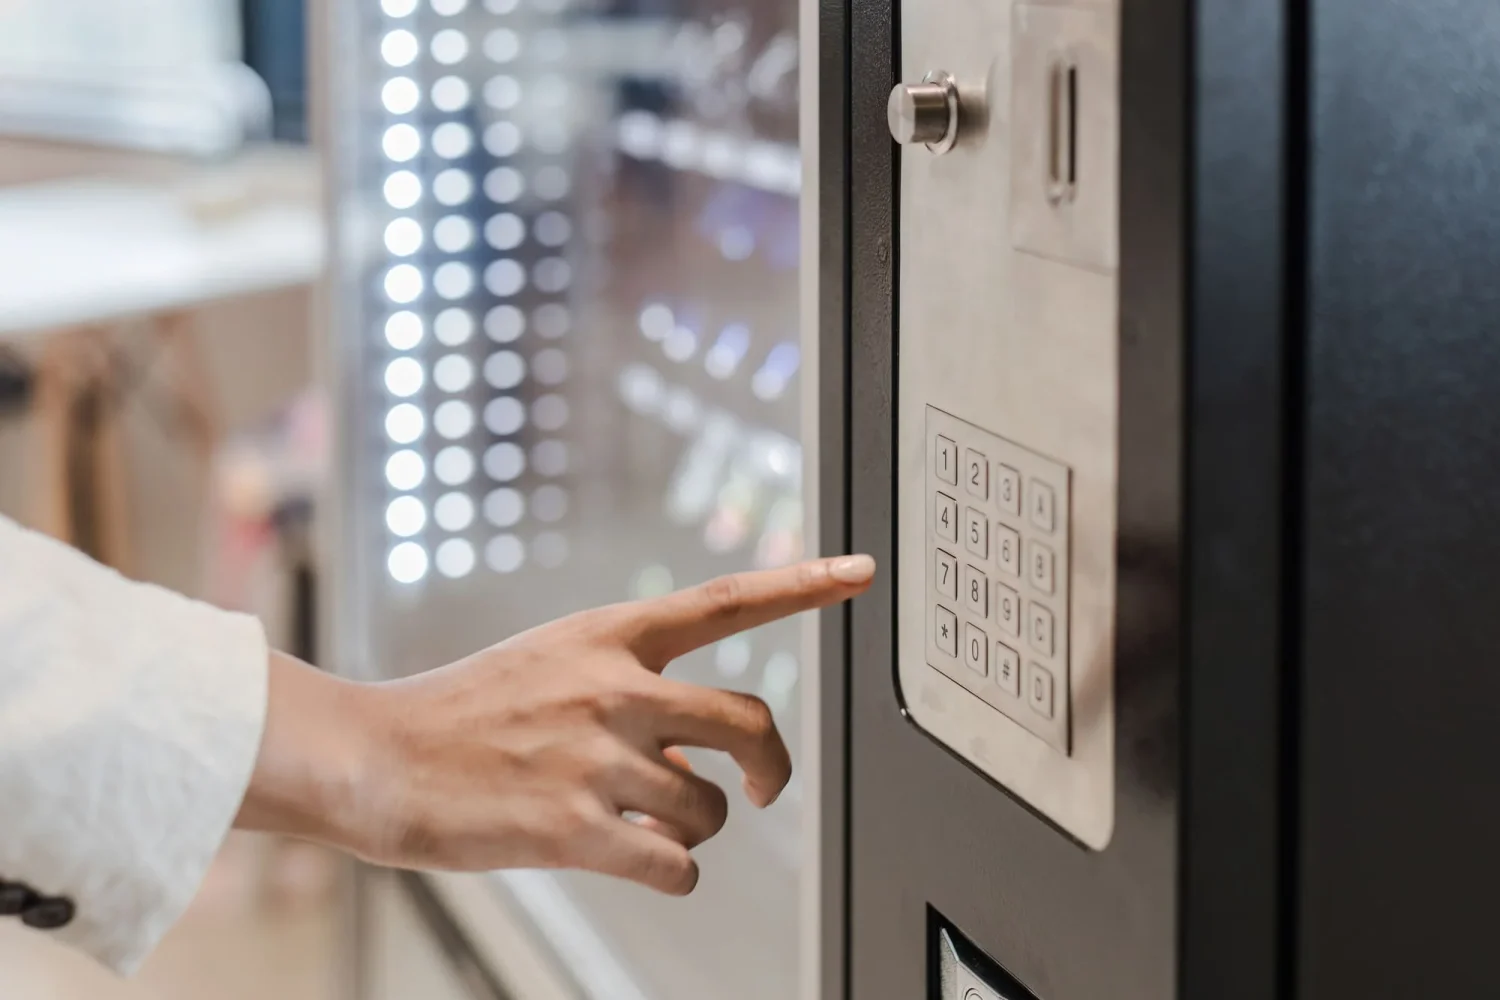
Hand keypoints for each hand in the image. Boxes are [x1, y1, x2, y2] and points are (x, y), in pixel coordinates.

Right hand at [238, 554, 874, 895]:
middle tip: (764, 788)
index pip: (726, 600)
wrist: (374, 758)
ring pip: (710, 810)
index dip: (803, 583)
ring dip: (691, 830)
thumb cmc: (461, 712)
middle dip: (772, 766)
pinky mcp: (575, 829)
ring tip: (637, 825)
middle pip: (751, 722)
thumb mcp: (550, 660)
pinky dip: (672, 875)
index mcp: (608, 635)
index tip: (861, 569)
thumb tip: (700, 746)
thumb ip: (630, 684)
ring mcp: (597, 757)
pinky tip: (635, 863)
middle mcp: (614, 687)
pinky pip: (677, 867)